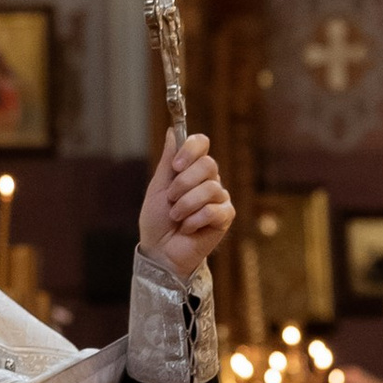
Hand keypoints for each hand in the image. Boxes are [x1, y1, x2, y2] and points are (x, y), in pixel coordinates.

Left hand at [139, 130, 232, 280]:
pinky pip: (214, 210)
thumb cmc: (157, 221)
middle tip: (171, 199)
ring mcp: (219, 198)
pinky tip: (188, 228)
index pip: (202, 143)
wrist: (160, 251)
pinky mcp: (225, 217)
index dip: (190, 150)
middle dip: (183, 184)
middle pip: (209, 164)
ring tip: (176, 218)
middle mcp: (209, 180)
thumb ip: (167, 161)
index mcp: (192, 169)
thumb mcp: (157, 188)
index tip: (175, 167)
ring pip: (210, 189)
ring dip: (186, 206)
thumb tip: (172, 131)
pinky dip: (194, 220)